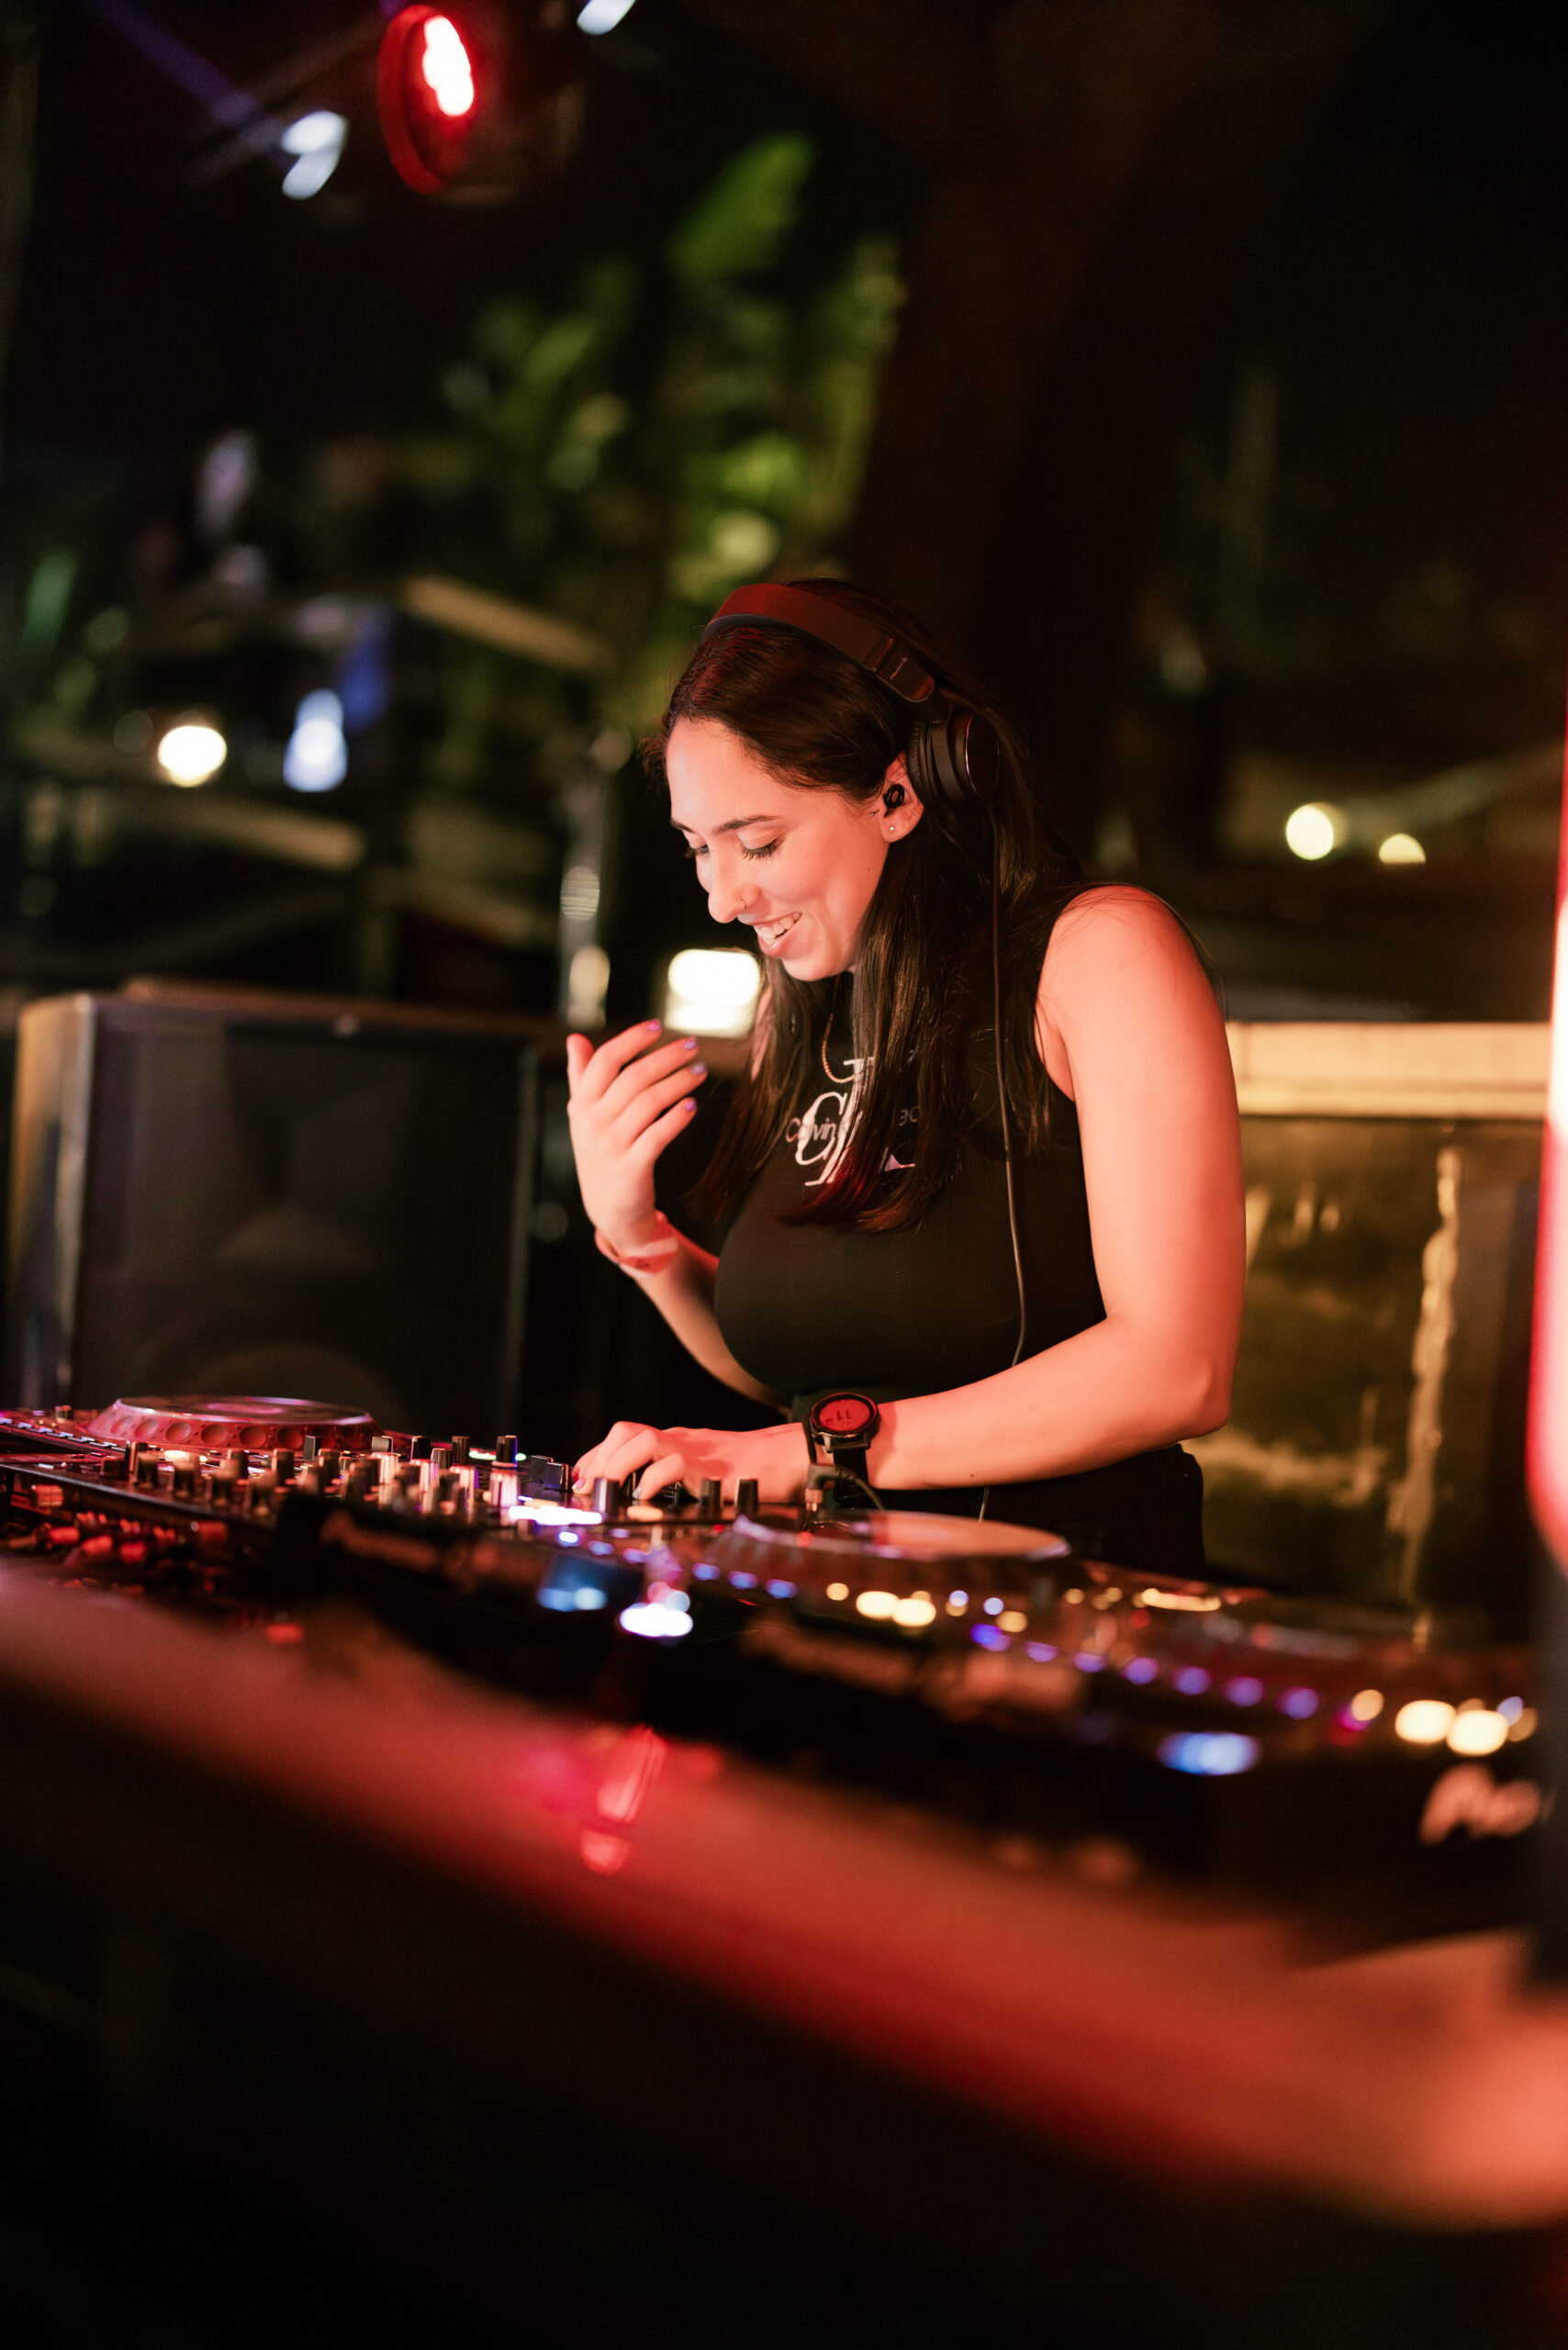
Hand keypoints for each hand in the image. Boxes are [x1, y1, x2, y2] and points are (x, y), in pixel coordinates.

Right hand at [564, 1019, 706, 1255]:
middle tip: (693, 1046)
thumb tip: (574, 1039)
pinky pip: (658, 1135)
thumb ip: (580, 1076)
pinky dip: (677, 1118)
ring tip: (700, 1072)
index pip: (605, 1060)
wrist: (608, 1208)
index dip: (632, 1039)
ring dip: (679, 1082)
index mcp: (581, 1104)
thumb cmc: (601, 1153)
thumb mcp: (584, 1116)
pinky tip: (692, 1106)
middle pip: (634, 1077)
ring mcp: (612, 1146)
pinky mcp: (632, 1167)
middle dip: (666, 1057)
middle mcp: (593, 1122)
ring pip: (649, 1102)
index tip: (658, 1027)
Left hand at [573, 1419, 806, 1506]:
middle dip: (600, 1459)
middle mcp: (682, 1440)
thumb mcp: (707, 1468)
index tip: (581, 1476)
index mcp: (678, 1441)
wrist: (790, 1459)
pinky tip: (647, 1497)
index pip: (626, 1434)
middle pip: (627, 1431)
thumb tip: (646, 1494)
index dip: (598, 1453)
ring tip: (610, 1490)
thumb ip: (679, 1473)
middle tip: (589, 1488)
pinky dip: (653, 1480)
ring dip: (619, 1465)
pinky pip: (674, 1465)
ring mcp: (696, 1451)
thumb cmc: (753, 1469)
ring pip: (644, 1440)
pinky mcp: (712, 1468)